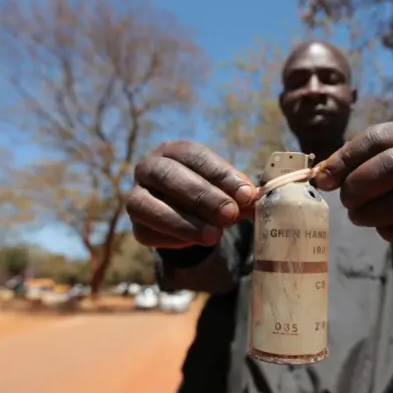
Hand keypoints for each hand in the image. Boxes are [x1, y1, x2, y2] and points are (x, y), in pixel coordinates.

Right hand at [126, 141, 255, 248]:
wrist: (188, 217)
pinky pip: (148, 231)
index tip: (246, 194)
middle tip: (229, 214)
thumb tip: (255, 199)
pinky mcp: (136, 226)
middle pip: (169, 175)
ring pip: (149, 205)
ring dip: (184, 221)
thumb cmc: (211, 194)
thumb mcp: (227, 190)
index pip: (195, 155)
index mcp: (174, 151)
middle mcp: (148, 168)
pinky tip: (197, 242)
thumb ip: (239, 193)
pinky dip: (174, 237)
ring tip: (214, 235)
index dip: (221, 174)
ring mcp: (137, 196)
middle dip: (202, 196)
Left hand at [315, 122, 392, 249]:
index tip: (325, 178)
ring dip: (370, 213)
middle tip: (345, 200)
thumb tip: (321, 177)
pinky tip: (384, 229)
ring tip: (359, 215)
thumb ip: (346, 164)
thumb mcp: (372, 162)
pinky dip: (389, 233)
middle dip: (359, 186)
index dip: (346, 158)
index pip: (379, 137)